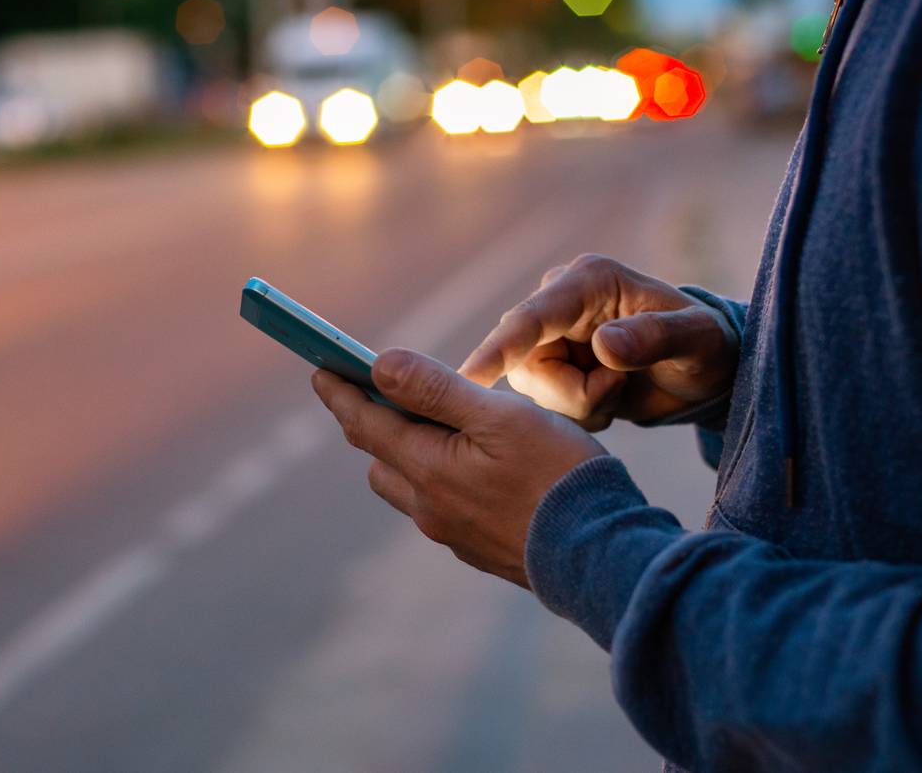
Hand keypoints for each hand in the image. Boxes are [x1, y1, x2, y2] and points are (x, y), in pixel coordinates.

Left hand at [312, 348, 605, 588]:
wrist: (602, 556)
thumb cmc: (557, 476)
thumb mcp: (498, 417)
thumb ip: (434, 390)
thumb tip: (379, 365)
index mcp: (427, 469)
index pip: (364, 423)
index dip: (340, 393)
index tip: (319, 369)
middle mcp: (428, 507)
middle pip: (380, 460)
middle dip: (373, 425)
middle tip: (381, 394)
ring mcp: (453, 534)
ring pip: (408, 489)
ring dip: (407, 457)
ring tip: (436, 429)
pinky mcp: (479, 549)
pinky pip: (441, 510)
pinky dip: (440, 482)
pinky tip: (475, 470)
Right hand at [459, 254, 738, 430]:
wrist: (706, 373)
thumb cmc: (708, 348)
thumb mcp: (697, 342)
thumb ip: (654, 338)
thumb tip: (602, 345)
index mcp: (590, 281)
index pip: (532, 317)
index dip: (499, 348)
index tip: (469, 377)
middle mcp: (561, 302)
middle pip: (526, 361)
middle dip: (571, 391)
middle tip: (619, 389)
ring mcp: (553, 335)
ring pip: (534, 386)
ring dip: (578, 403)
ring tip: (620, 391)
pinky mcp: (552, 364)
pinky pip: (545, 401)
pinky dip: (579, 410)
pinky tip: (610, 399)